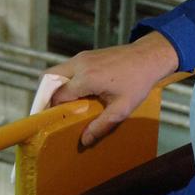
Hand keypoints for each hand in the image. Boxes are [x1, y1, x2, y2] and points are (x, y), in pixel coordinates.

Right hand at [44, 32, 179, 145]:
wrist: (148, 57)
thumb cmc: (138, 82)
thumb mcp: (122, 109)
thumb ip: (101, 125)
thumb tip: (85, 140)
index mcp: (87, 78)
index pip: (58, 95)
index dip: (53, 108)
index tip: (54, 120)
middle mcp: (80, 64)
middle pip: (48, 78)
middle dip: (46, 95)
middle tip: (53, 111)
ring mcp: (82, 57)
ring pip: (57, 71)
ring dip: (56, 87)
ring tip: (65, 104)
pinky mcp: (86, 55)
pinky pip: (68, 68)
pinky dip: (66, 80)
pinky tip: (78, 93)